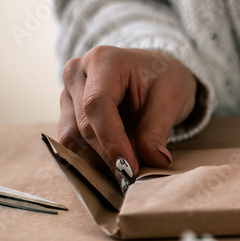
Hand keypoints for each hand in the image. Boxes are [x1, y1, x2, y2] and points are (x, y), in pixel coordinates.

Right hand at [59, 46, 196, 187]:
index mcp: (104, 60)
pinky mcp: (68, 111)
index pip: (97, 104)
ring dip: (98, 161)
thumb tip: (152, 161)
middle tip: (132, 180)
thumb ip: (157, 129)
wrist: (156, 71)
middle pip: (84, 124)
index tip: (130, 168)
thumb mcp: (171, 99)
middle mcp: (78, 73)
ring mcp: (68, 92)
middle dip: (108, 156)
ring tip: (126, 175)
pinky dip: (93, 159)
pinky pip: (73, 142)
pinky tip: (114, 168)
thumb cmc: (164, 78)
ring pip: (73, 137)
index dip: (111, 140)